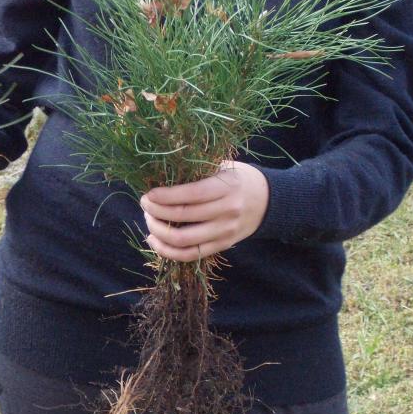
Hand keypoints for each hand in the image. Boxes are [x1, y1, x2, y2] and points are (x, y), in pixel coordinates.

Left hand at [140, 163, 269, 262]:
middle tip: (144, 204)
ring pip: (184, 240)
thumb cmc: (238, 179)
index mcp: (226, 187)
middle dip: (156, 211)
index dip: (165, 197)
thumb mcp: (223, 165)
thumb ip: (197, 165)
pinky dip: (168, 251)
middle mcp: (227, 211)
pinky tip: (155, 241)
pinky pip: (190, 255)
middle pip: (183, 216)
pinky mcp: (222, 245)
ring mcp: (225, 231)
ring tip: (149, 221)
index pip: (191, 195)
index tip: (148, 194)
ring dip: (159, 232)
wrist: (267, 201)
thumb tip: (162, 159)